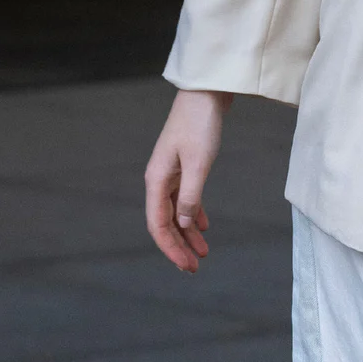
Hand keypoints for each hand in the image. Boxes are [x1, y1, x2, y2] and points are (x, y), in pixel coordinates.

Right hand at [145, 89, 229, 271]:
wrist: (206, 93)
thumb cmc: (200, 124)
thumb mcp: (198, 163)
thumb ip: (191, 195)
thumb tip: (186, 224)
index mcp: (156, 180)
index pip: (158, 224)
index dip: (171, 248)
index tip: (187, 267)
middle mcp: (159, 179)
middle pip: (165, 222)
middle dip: (179, 247)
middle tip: (195, 268)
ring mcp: (171, 173)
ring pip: (176, 213)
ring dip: (188, 234)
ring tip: (203, 253)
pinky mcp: (183, 167)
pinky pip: (185, 199)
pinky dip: (194, 214)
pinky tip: (205, 227)